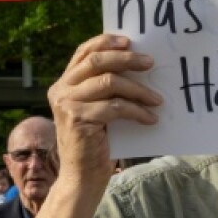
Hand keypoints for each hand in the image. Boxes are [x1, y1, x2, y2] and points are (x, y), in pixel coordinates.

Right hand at [46, 34, 161, 185]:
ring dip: (138, 89)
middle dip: (126, 59)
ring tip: (157, 99)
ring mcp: (67, 104)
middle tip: (150, 62)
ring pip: (109, 82)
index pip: (84, 52)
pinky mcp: (78, 119)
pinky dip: (137, 111)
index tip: (130, 41)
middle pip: (96, 62)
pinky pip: (115, 107)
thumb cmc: (97, 141)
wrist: (82, 176)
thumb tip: (139, 65)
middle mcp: (60, 90)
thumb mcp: (98, 108)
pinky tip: (150, 118)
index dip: (106, 42)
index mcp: (64, 83)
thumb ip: (105, 88)